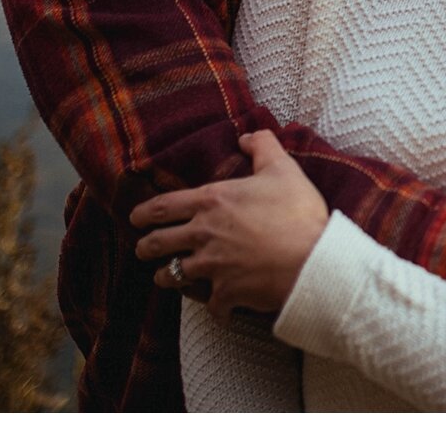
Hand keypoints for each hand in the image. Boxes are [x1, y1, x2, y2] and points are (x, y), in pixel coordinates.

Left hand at [131, 130, 328, 326]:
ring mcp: (211, 267)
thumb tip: (245, 136)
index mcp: (212, 201)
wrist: (311, 259)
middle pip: (159, 243)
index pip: (165, 206)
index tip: (134, 218)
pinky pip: (210, 304)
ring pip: (173, 275)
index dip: (144, 212)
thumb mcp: (281, 167)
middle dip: (146, 246)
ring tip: (164, 277)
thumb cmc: (296, 211)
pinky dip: (214, 306)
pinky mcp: (225, 295)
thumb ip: (261, 145)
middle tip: (141, 249)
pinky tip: (218, 308)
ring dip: (166, 276)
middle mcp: (203, 234)